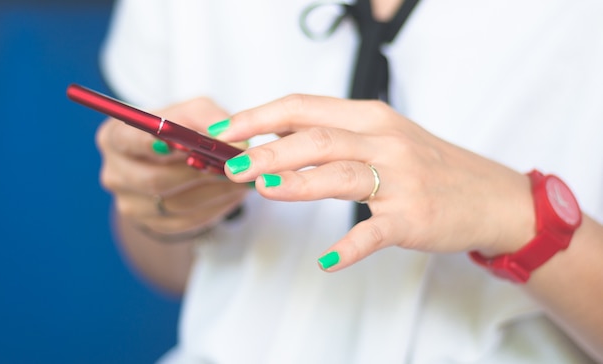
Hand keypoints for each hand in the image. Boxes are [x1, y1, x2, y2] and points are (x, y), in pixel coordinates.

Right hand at [96, 97, 248, 236]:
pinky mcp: (153, 224)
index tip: (178, 144)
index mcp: (115, 137)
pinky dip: (214, 207)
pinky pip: (187, 221)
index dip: (150, 144)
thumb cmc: (180, 129)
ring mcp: (131, 204)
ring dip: (213, 192)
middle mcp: (115, 173)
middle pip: (154, 179)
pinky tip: (231, 194)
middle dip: (195, 173)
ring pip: (176, 204)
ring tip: (240, 179)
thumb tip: (229, 140)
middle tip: (229, 166)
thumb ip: (208, 118)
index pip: (127, 141)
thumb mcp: (192, 112)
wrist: (172, 161)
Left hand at [213, 94, 534, 269]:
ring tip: (262, 189)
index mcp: (369, 117)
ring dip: (295, 182)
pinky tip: (326, 261)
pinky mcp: (412, 218)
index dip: (258, 116)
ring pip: (339, 174)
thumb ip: (332, 134)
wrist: (489, 196)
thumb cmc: (428, 165)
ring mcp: (400, 180)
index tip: (224, 130)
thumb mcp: (382, 135)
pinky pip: (374, 233)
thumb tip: (274, 139)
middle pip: (314, 138)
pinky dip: (348, 248)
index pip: (302, 107)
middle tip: (231, 165)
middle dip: (267, 150)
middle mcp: (383, 141)